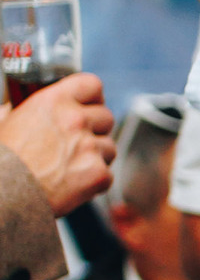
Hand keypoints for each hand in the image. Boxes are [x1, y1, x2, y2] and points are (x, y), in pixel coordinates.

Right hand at [0, 74, 114, 214]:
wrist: (3, 193)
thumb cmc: (2, 160)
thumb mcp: (6, 121)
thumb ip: (25, 109)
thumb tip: (18, 105)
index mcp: (53, 101)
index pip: (92, 85)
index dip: (93, 97)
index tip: (90, 106)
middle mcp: (75, 120)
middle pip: (106, 117)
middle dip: (96, 131)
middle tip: (77, 144)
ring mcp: (89, 147)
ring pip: (109, 148)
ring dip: (95, 158)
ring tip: (69, 169)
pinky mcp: (97, 173)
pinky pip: (107, 175)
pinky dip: (94, 183)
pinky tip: (71, 186)